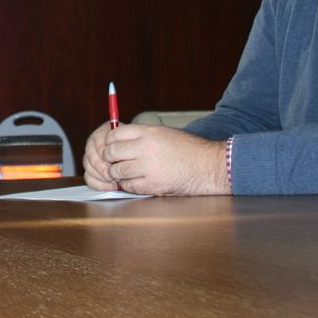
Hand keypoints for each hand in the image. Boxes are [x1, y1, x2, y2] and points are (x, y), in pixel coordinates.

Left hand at [82, 123, 229, 196]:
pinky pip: (128, 186)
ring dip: (116, 173)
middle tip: (113, 162)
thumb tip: (119, 140)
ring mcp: (148, 167)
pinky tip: (135, 182)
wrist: (208, 166)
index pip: (114, 134)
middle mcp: (146, 148)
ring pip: (117, 171)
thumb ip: (141, 135)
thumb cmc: (189, 149)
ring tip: (124, 173)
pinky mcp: (152, 184)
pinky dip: (128, 185)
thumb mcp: (164, 133)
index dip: (109, 141)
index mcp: (148, 132)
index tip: (111, 146)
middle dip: (109, 158)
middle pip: (111, 152)